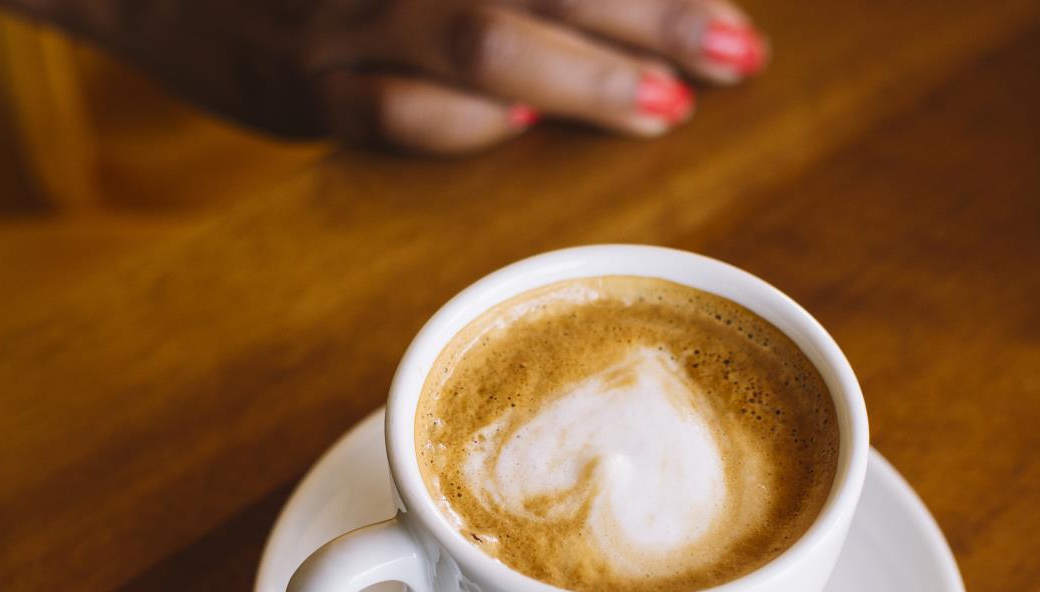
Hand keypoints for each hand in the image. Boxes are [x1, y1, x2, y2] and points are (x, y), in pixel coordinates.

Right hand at [0, 0, 767, 155]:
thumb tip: (632, 11)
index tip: (733, 21)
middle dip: (649, 15)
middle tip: (736, 56)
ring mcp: (343, 18)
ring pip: (472, 37)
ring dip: (578, 74)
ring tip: (664, 109)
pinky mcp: (302, 90)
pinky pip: (386, 112)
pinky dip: (457, 123)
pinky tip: (520, 132)